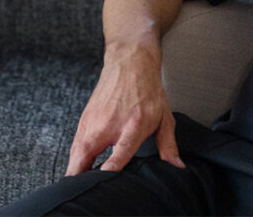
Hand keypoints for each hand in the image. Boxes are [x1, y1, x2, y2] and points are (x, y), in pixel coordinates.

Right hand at [65, 42, 184, 174]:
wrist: (129, 63)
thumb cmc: (148, 91)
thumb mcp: (164, 118)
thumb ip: (168, 145)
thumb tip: (177, 166)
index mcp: (133, 125)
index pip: (119, 153)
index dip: (111, 168)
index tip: (106, 177)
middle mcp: (109, 124)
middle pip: (86, 154)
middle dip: (81, 175)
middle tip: (84, 189)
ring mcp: (94, 122)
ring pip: (76, 152)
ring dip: (75, 170)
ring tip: (77, 186)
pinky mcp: (84, 120)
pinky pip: (75, 145)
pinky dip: (74, 159)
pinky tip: (77, 170)